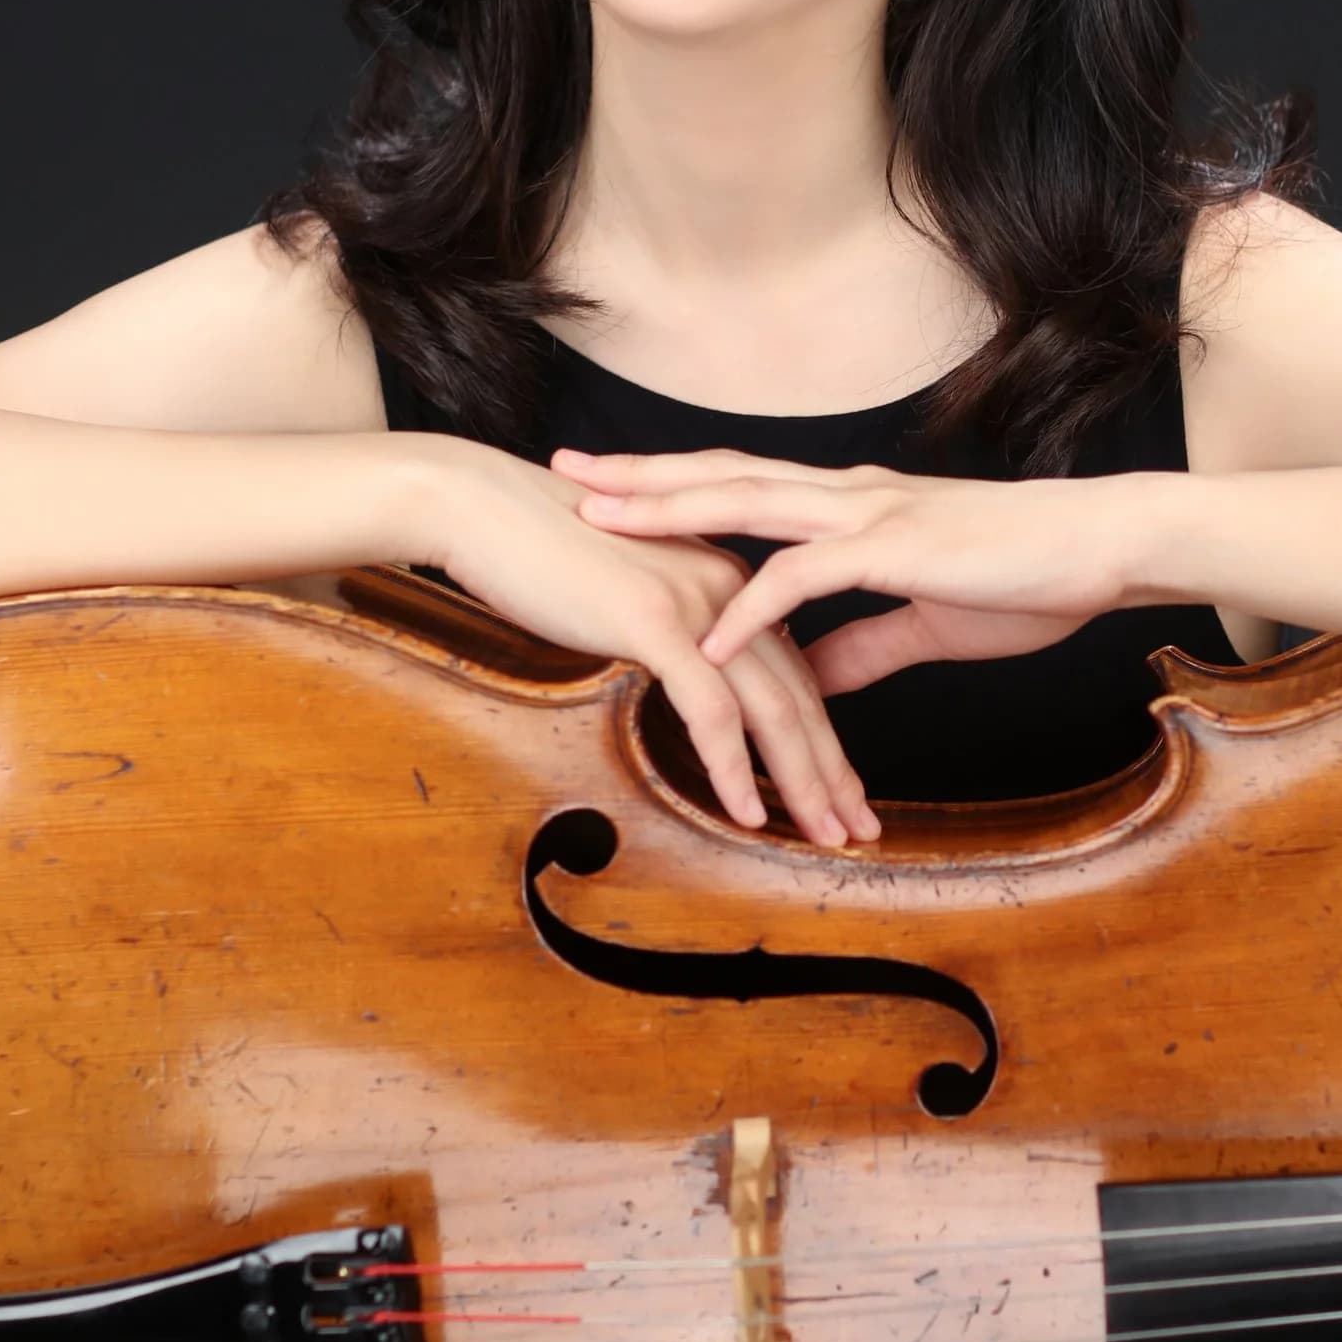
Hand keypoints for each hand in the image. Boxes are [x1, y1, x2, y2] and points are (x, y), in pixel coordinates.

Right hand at [396, 436, 877, 847]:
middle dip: (834, 769)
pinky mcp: (656, 621)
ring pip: (774, 708)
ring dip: (805, 781)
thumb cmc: (535, 549)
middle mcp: (726, 589)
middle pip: (800, 694)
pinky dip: (734, 767)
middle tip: (860, 829)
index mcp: (725, 579)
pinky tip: (747, 815)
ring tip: (829, 837)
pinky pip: (711, 709)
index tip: (837, 788)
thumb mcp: (620, 593)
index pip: (790, 669)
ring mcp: (696, 604)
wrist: (481, 505)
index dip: (819, 733)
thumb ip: (661, 630)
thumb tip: (673, 673)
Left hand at [550, 447, 1150, 692]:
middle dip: (639, 477)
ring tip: (601, 521)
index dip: (671, 485)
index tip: (605, 485)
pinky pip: (808, 578)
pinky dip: (753, 606)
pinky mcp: (899, 551)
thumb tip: (809, 678)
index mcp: (850, 508)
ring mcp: (870, 517)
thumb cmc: (1027, 578)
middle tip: (563, 471)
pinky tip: (708, 638)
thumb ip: (863, 646)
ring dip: (669, 513)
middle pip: (721, 477)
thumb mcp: (927, 620)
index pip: (740, 485)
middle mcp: (847, 497)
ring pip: (747, 503)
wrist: (1102, 547)